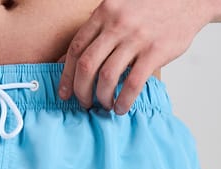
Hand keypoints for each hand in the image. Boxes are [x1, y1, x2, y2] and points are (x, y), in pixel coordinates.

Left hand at [57, 0, 214, 113]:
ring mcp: (136, 38)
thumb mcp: (119, 9)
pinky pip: (132, 84)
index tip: (65, 93)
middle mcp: (117, 24)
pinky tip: (121, 107)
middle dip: (81, 91)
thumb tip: (66, 60)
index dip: (66, 75)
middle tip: (84, 103)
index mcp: (105, 12)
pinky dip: (123, 101)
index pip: (76, 48)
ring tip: (105, 106)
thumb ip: (97, 31)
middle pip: (87, 65)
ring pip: (106, 77)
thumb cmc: (151, 8)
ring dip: (102, 98)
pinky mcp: (155, 52)